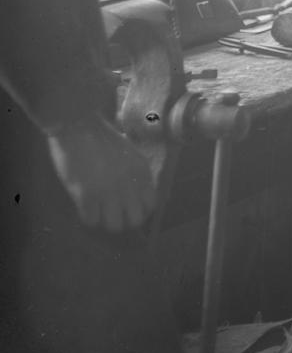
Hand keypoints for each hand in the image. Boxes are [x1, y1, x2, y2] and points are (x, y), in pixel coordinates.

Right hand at [46, 115, 156, 231]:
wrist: (78, 126)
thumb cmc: (101, 138)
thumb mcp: (129, 153)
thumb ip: (135, 172)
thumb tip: (135, 194)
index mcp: (141, 171)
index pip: (150, 204)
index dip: (140, 211)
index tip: (129, 210)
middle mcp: (129, 183)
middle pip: (135, 220)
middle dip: (124, 220)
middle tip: (112, 214)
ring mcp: (108, 191)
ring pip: (114, 225)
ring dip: (105, 222)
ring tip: (98, 212)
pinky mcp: (86, 195)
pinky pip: (91, 220)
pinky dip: (87, 217)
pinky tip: (84, 207)